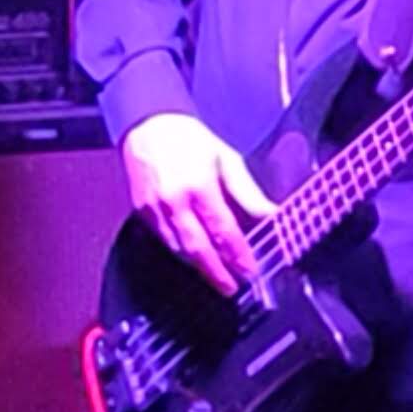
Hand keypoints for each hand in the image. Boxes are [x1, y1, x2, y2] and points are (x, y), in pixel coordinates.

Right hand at [123, 111, 271, 295]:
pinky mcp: (142, 213)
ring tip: (218, 278)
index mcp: (198, 186)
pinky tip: (195, 258)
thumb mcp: (226, 160)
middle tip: (232, 288)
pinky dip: (181, 253)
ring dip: (199, 267)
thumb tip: (271, 214)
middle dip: (217, 273)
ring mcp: (154, 210)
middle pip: (197, 250)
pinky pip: (164, 241)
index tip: (251, 270)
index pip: (223, 231)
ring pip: (178, 250)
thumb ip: (248, 193)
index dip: (238, 255)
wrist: (147, 123)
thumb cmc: (186, 137)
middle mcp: (173, 201)